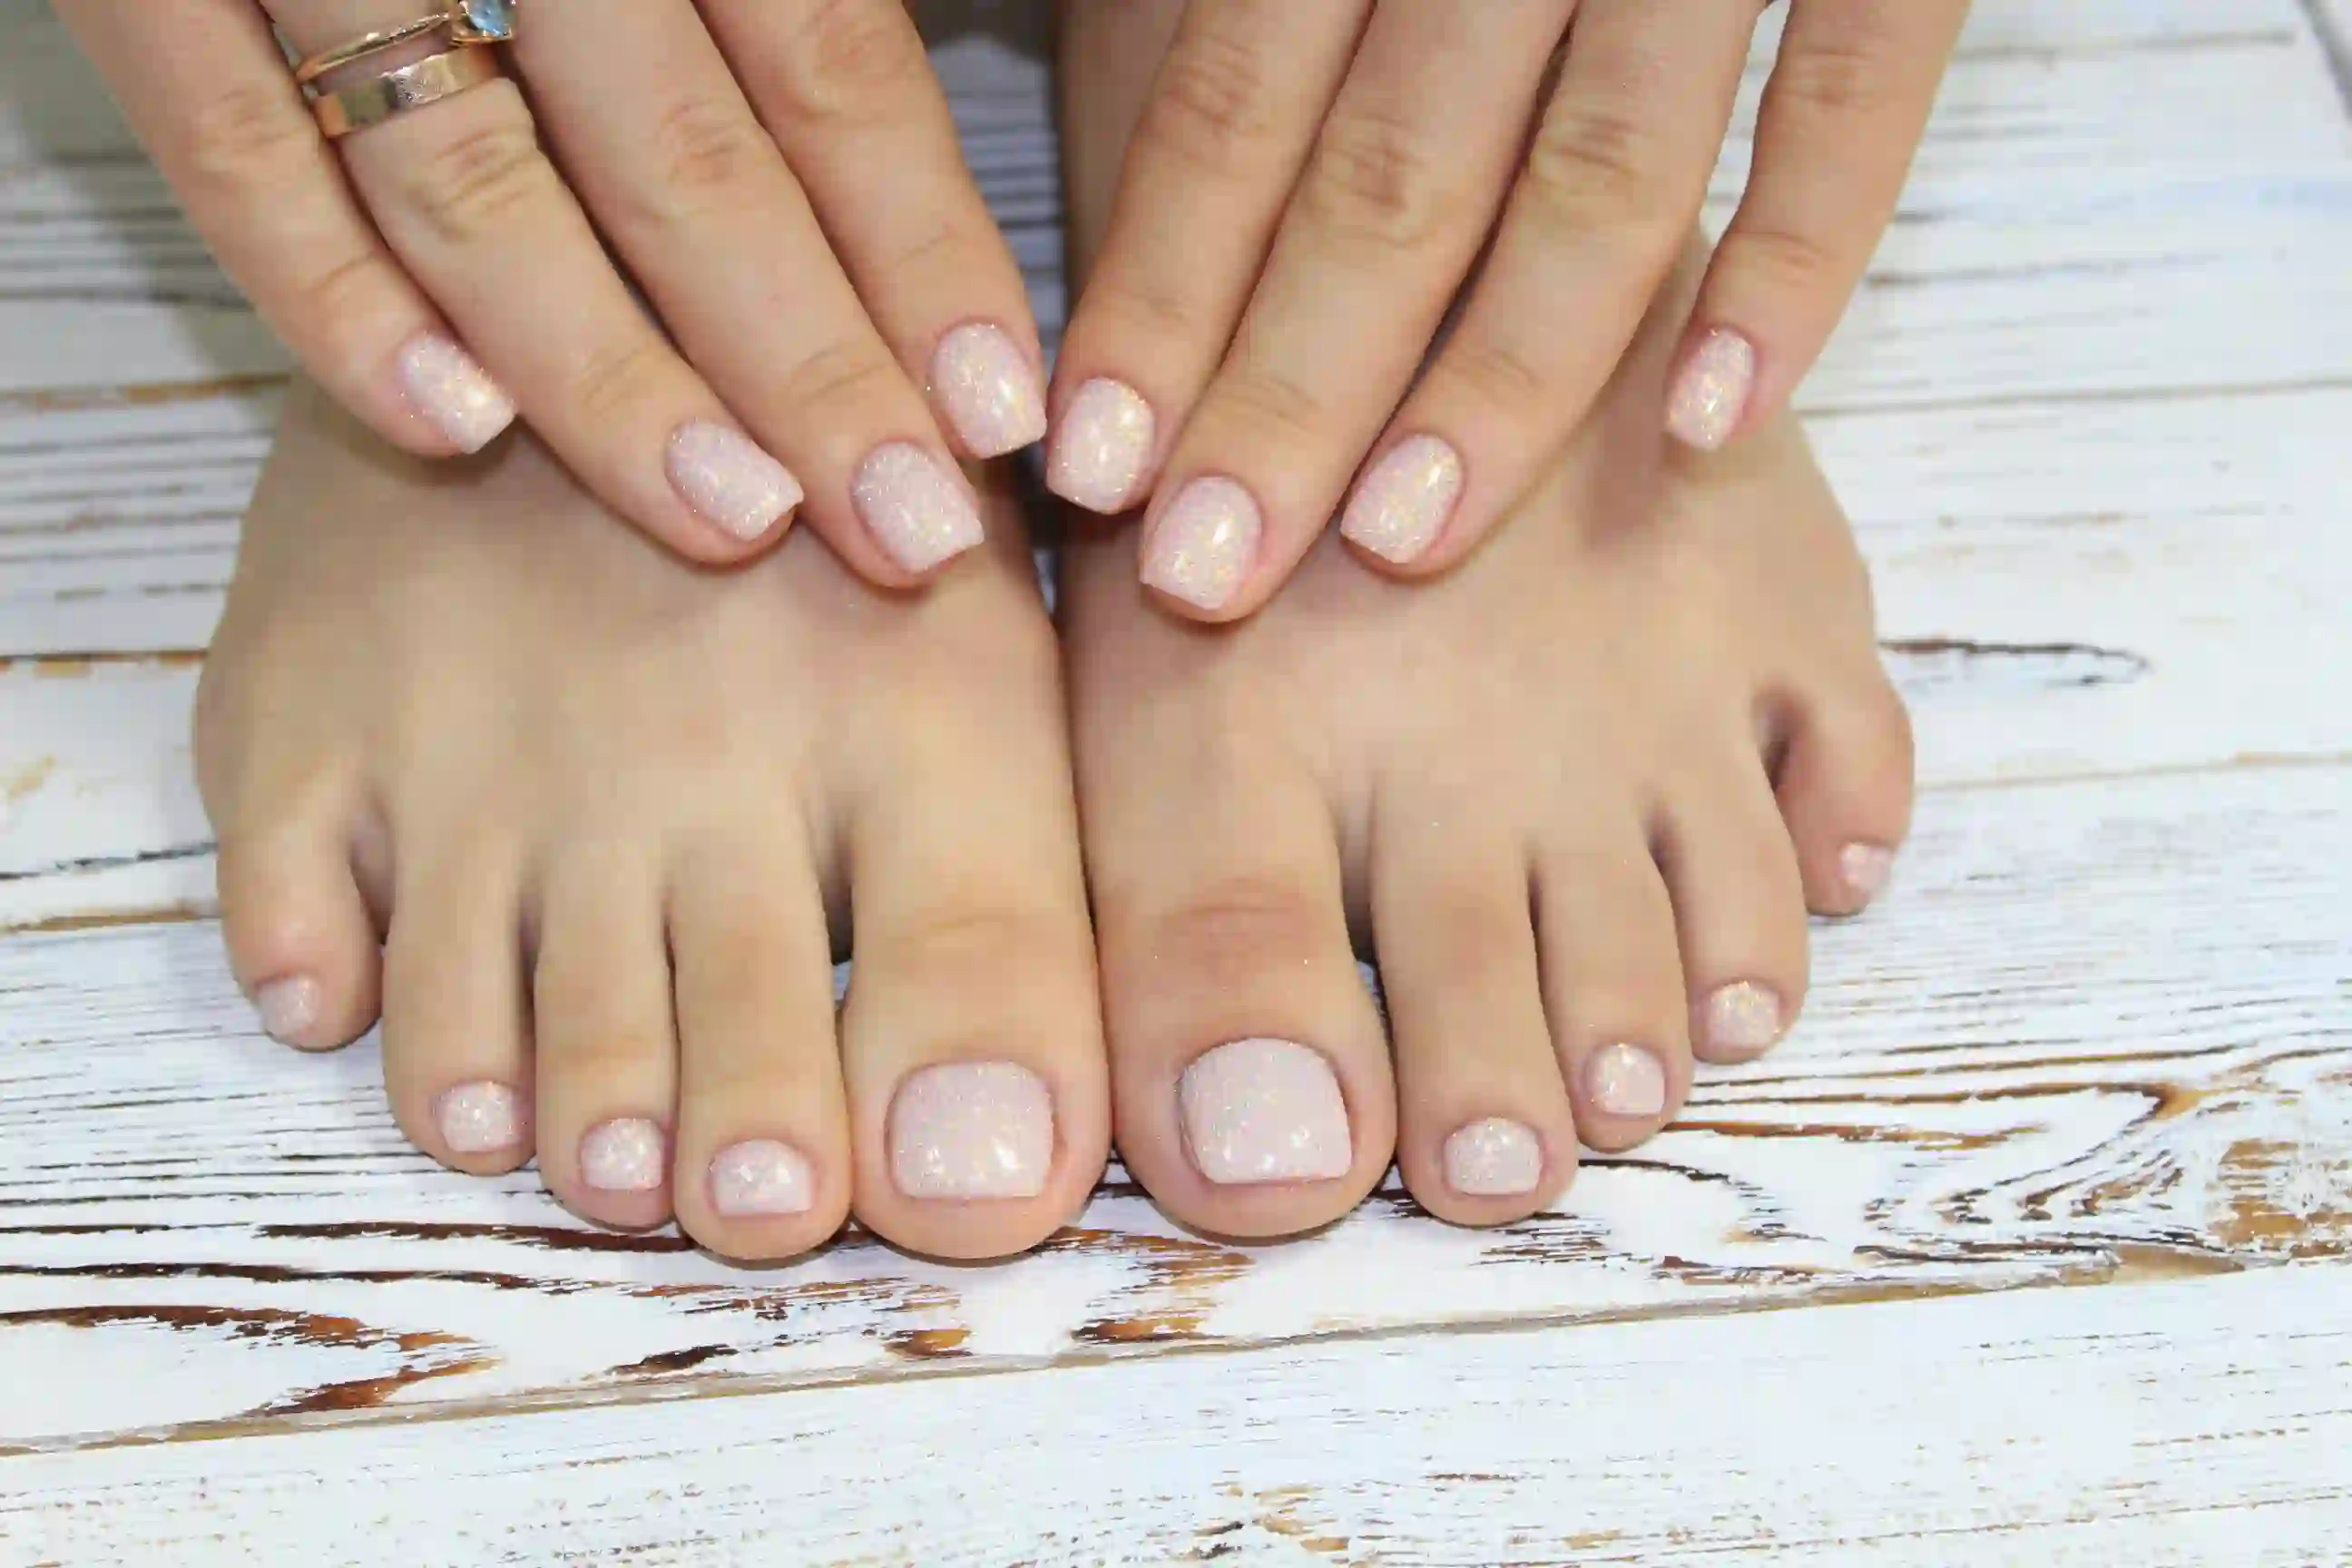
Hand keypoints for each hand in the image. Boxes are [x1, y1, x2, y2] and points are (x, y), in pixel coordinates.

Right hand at [58, 0, 1047, 579]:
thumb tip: (905, 154)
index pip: (827, 64)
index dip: (921, 251)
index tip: (1002, 414)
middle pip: (682, 154)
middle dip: (810, 364)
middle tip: (911, 530)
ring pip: (476, 178)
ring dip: (609, 377)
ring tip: (734, 521)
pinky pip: (225, 145)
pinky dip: (329, 296)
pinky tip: (451, 429)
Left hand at [1046, 0, 1966, 617]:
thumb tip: (1110, 65)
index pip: (1237, 97)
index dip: (1161, 290)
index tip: (1084, 466)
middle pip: (1392, 172)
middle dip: (1287, 390)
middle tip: (1200, 574)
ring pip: (1599, 173)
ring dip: (1497, 381)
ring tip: (1399, 549)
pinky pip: (1852, 95)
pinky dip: (1795, 257)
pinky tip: (1717, 426)